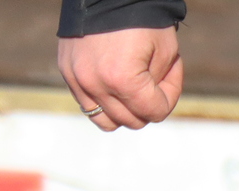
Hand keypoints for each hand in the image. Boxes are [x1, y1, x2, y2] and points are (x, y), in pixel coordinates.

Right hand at [57, 27, 183, 130]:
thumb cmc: (144, 20)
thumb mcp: (167, 54)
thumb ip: (161, 89)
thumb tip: (149, 110)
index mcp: (122, 80)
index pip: (155, 113)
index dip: (170, 95)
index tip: (171, 71)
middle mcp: (94, 84)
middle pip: (132, 121)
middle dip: (149, 103)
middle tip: (154, 76)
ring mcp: (76, 79)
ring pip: (106, 120)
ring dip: (125, 109)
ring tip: (134, 86)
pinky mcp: (67, 72)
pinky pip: (87, 104)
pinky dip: (105, 100)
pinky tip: (116, 81)